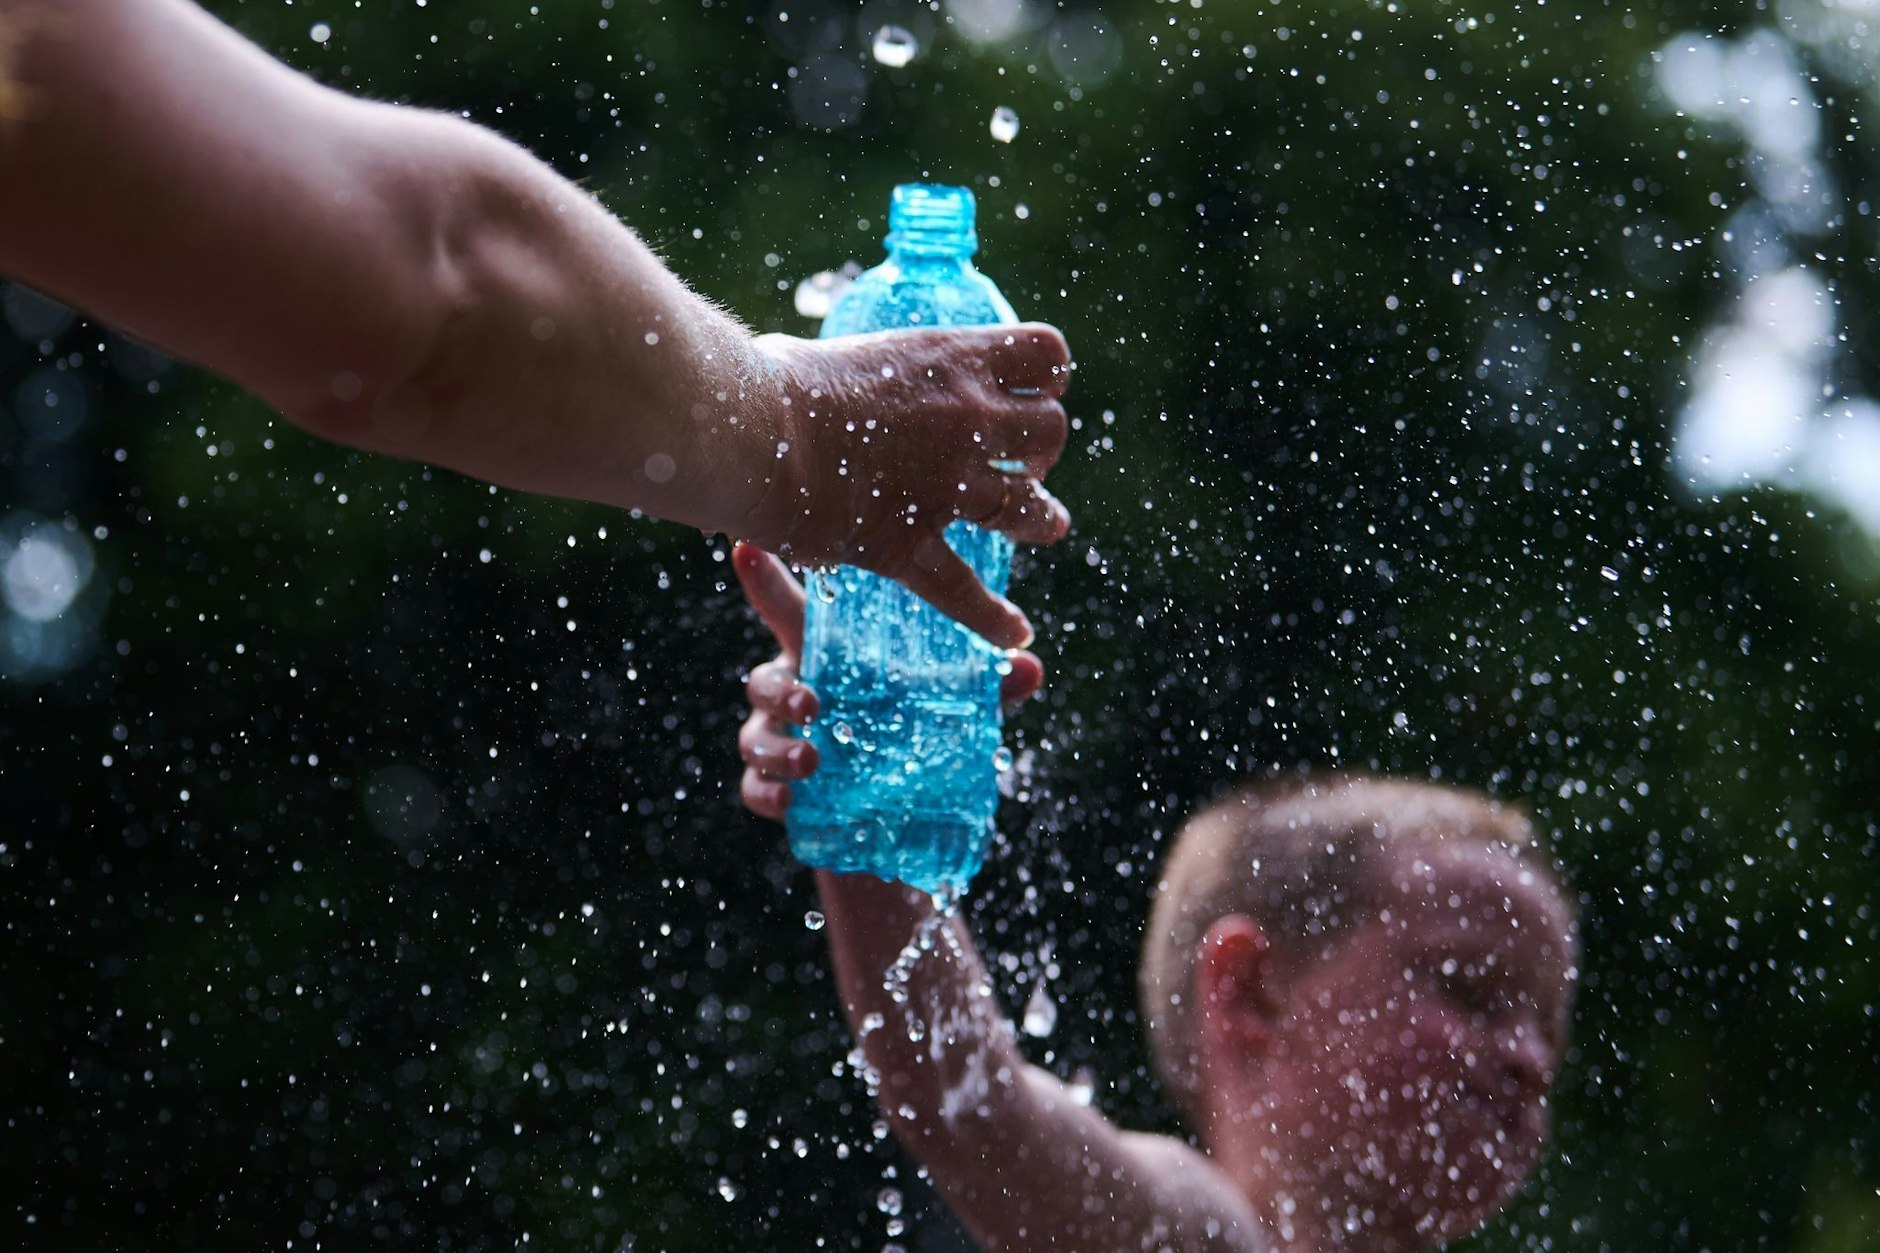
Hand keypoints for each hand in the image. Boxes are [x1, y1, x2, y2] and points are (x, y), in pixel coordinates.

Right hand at [732, 541, 1043, 821]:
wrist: (897, 820)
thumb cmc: (914, 734)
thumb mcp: (952, 708)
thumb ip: (987, 688)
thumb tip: (1029, 666)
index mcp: (828, 658)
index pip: (791, 612)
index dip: (765, 579)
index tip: (747, 546)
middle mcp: (794, 692)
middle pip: (763, 679)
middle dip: (782, 688)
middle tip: (814, 703)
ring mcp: (779, 741)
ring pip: (755, 736)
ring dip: (779, 747)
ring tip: (814, 761)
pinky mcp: (775, 790)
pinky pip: (754, 788)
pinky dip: (768, 793)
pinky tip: (791, 801)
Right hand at [744, 324, 1071, 649]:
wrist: (746, 433)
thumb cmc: (770, 381)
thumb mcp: (829, 351)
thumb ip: (851, 371)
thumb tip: (815, 373)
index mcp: (951, 360)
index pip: (1045, 354)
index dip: (1046, 375)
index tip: (1025, 391)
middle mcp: (966, 419)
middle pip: (1051, 432)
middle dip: (1042, 449)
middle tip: (1018, 461)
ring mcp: (946, 486)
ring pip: (1033, 511)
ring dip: (1041, 520)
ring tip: (1039, 526)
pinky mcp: (908, 543)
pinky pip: (967, 591)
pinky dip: (993, 618)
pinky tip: (1013, 632)